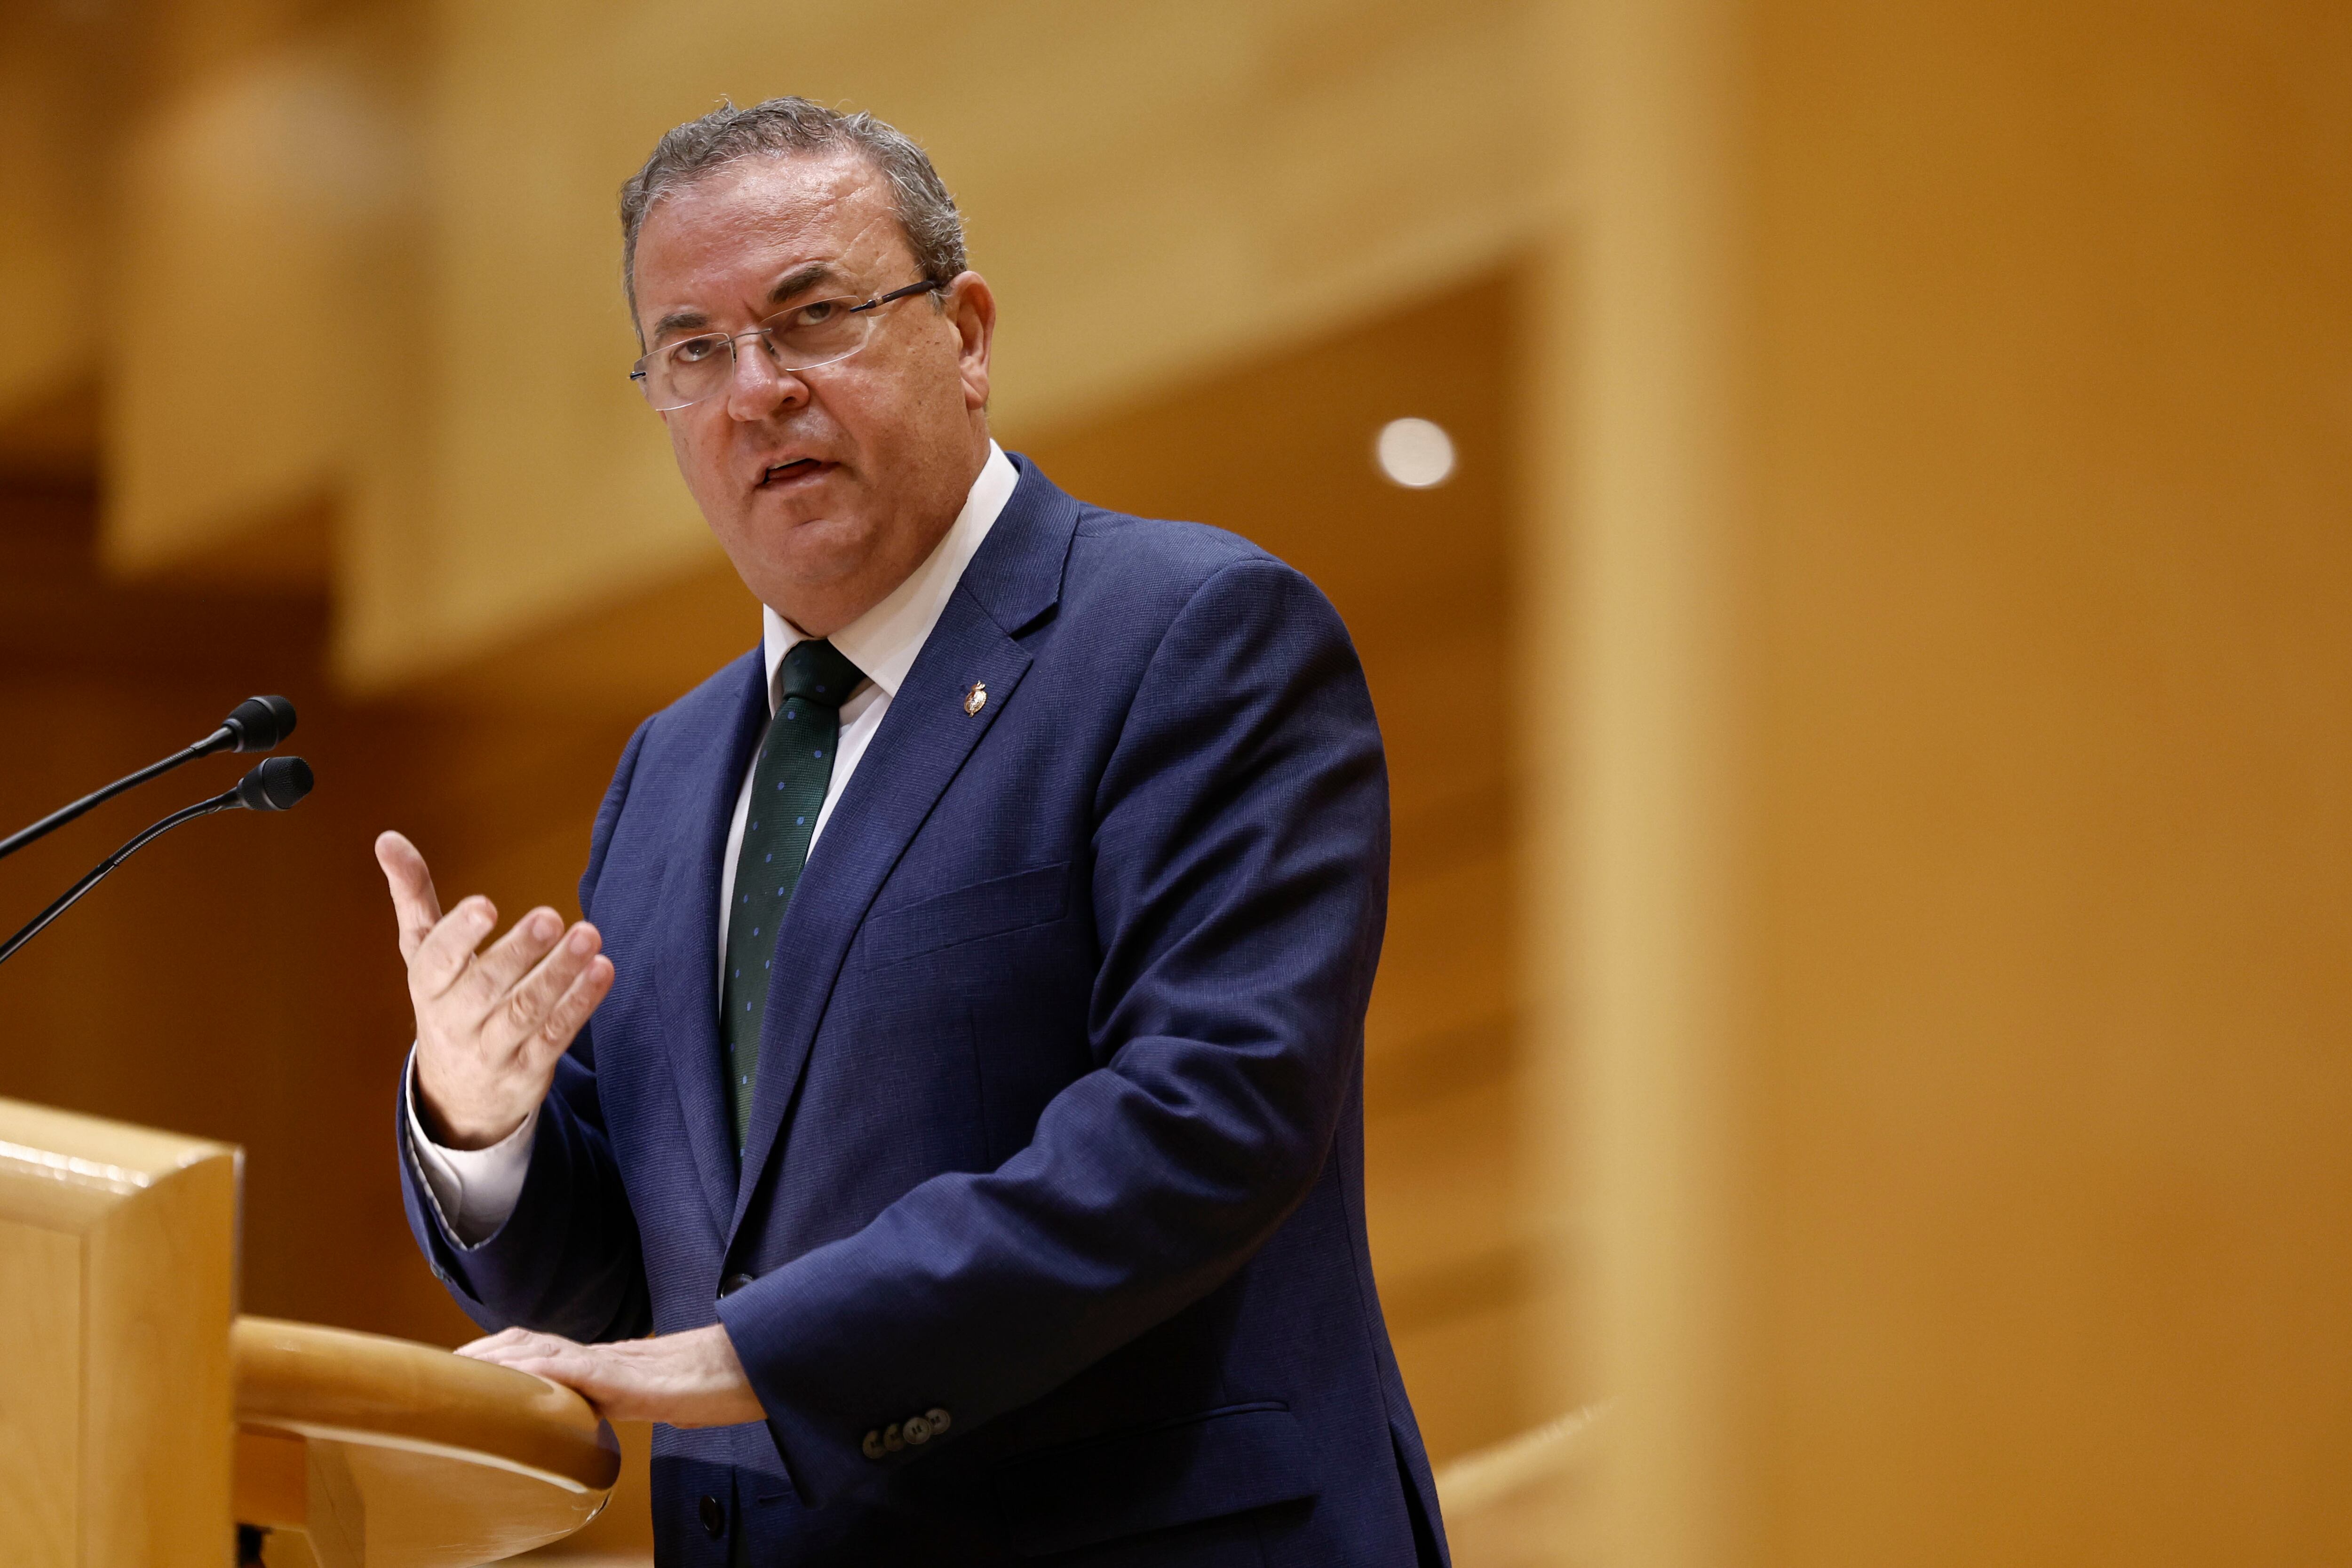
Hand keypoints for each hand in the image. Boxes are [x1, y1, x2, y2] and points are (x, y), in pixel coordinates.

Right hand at [376, 830, 614, 1149]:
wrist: (458, 1095)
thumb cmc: (446, 1000)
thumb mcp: (423, 952)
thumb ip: (413, 895)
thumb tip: (387, 838)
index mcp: (428, 985)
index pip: (437, 961)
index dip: (459, 934)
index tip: (485, 904)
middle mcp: (455, 1020)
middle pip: (485, 988)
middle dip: (517, 952)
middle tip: (550, 916)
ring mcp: (493, 1049)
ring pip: (525, 1014)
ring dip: (558, 975)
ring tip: (589, 936)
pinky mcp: (528, 1069)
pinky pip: (555, 1037)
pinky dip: (580, 1004)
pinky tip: (603, 970)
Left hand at [457, 1324, 763, 1426]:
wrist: (749, 1367)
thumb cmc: (708, 1384)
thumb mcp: (652, 1395)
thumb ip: (621, 1399)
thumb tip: (597, 1415)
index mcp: (605, 1361)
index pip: (540, 1348)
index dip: (499, 1352)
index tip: (461, 1366)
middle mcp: (602, 1355)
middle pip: (529, 1343)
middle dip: (482, 1353)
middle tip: (442, 1367)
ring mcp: (613, 1363)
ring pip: (544, 1351)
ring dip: (497, 1360)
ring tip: (461, 1370)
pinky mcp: (628, 1378)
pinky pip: (577, 1370)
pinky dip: (540, 1371)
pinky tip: (514, 1377)